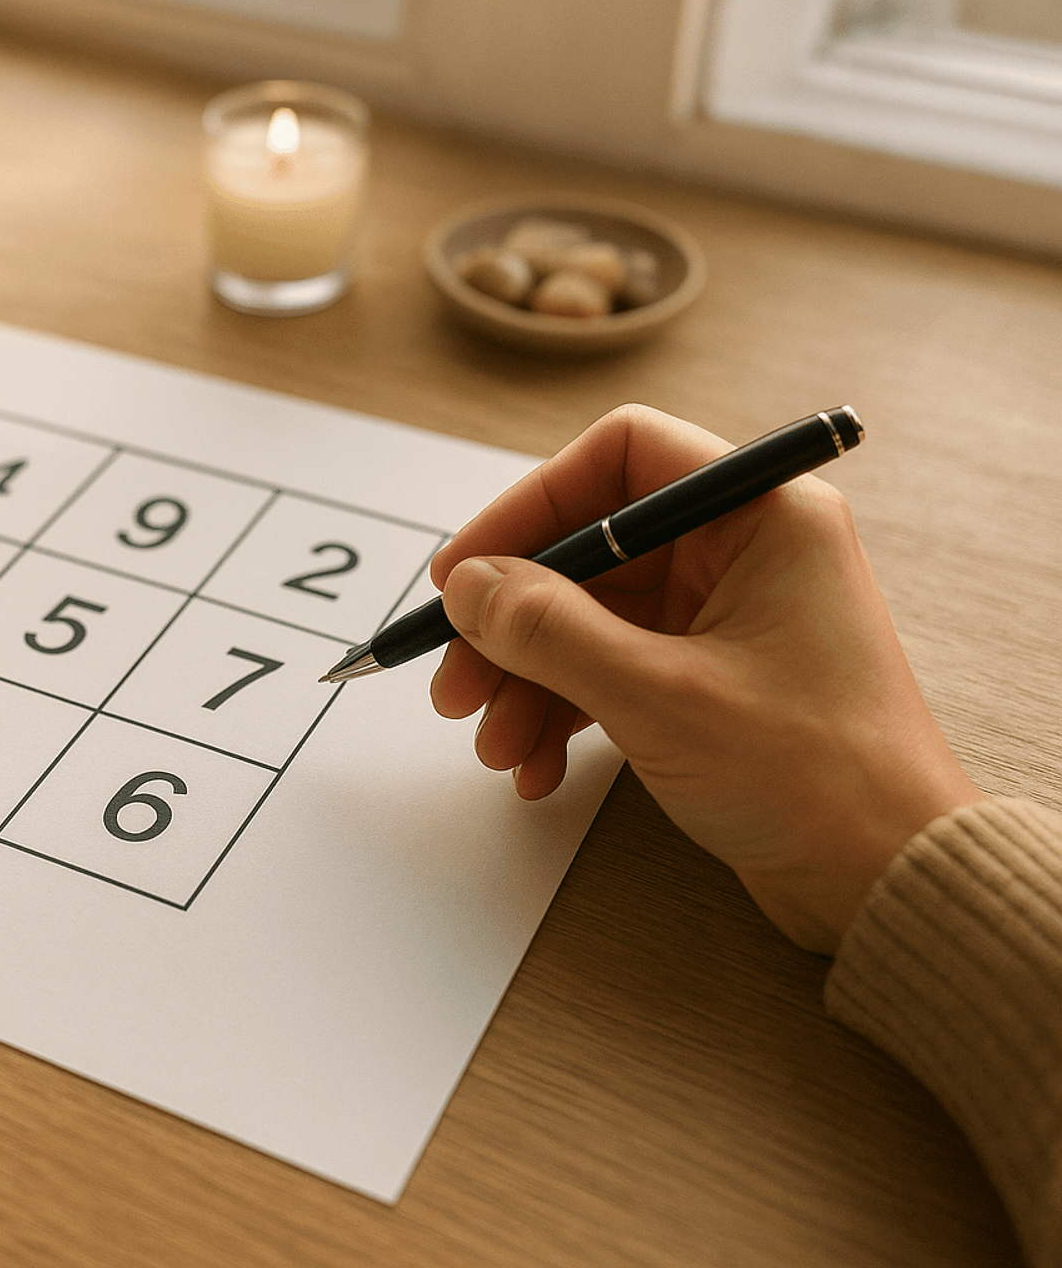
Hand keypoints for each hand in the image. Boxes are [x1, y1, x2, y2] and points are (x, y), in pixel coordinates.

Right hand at [428, 405, 983, 952]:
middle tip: (454, 683)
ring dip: (526, 679)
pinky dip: (562, 712)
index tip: (463, 571)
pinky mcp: (709, 678)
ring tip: (493, 746)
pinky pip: (608, 670)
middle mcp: (743, 552)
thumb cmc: (815, 778)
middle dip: (511, 622)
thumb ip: (550, 631)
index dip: (529, 507)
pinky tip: (536, 769)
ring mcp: (725, 617)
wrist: (888, 883)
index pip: (620, 458)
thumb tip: (467, 586)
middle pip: (587, 551)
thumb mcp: (659, 696)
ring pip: (586, 618)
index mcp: (761, 518)